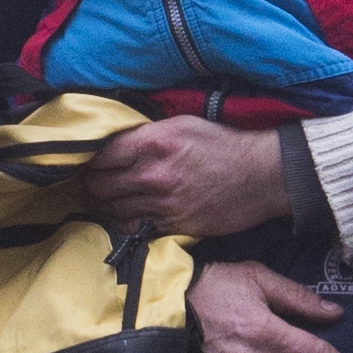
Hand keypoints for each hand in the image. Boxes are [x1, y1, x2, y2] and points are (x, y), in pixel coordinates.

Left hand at [84, 116, 293, 240]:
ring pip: (114, 210)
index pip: (102, 154)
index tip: (90, 161)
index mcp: (154, 143)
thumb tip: (117, 142)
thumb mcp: (182, 123)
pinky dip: (126, 223)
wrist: (262, 175)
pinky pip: (137, 228)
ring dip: (105, 206)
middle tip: (92, 183)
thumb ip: (147, 134)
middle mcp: (154, 174)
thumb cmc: (223, 144)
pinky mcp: (176, 225)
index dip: (91, 159)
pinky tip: (126, 216)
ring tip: (104, 201)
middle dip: (92, 184)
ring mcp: (164, 204)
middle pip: (101, 185)